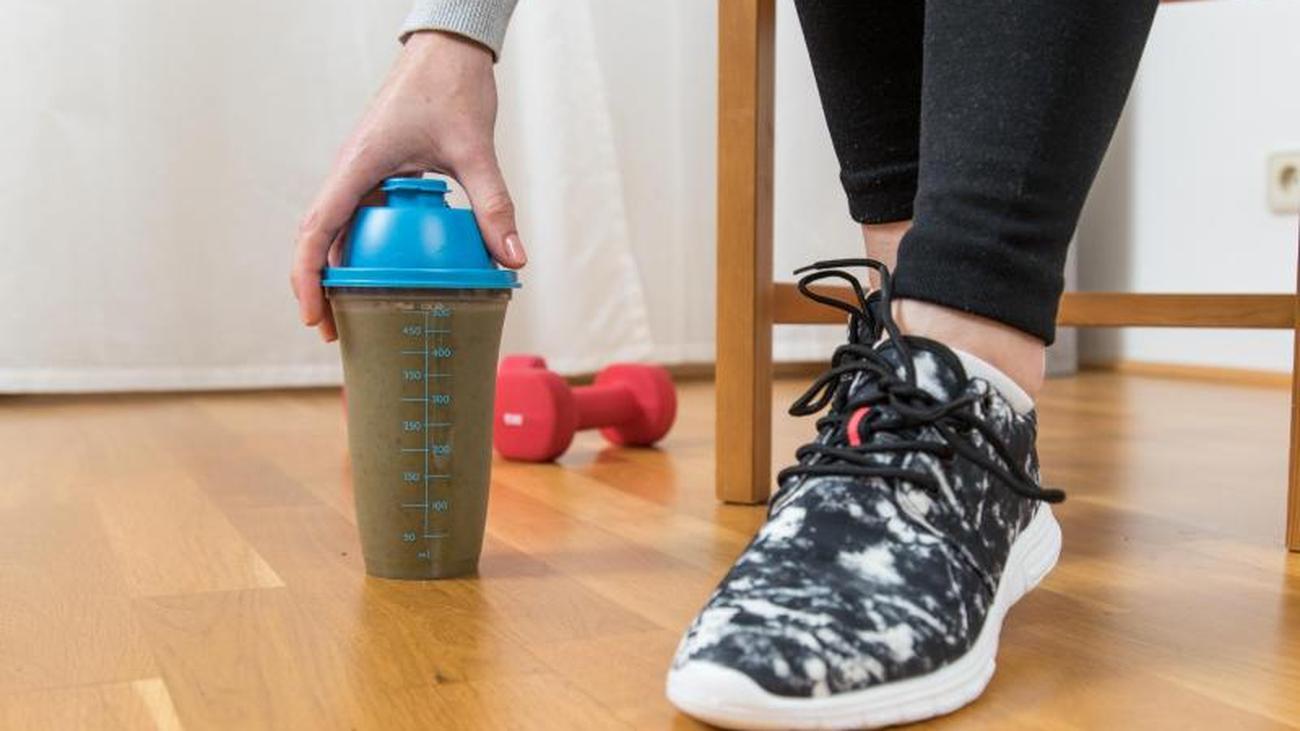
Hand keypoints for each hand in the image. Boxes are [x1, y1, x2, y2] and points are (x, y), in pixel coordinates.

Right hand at [292, 31, 525, 341]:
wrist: (447, 50)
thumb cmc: (451, 86)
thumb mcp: (475, 150)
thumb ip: (493, 205)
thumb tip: (513, 260)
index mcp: (359, 165)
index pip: (318, 229)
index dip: (308, 277)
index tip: (314, 316)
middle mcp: (351, 171)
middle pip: (319, 237)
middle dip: (320, 286)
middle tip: (334, 332)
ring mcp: (362, 172)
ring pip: (339, 229)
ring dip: (341, 271)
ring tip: (356, 315)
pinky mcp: (379, 172)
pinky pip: (363, 217)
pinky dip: (367, 249)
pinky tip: (389, 275)